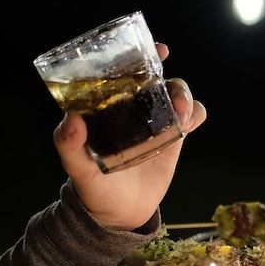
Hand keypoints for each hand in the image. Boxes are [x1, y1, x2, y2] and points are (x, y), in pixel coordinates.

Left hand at [53, 43, 207, 230]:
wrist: (118, 214)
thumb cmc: (92, 187)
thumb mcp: (76, 166)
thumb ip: (69, 144)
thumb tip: (72, 119)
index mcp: (110, 106)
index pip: (126, 72)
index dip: (142, 55)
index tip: (158, 50)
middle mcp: (134, 109)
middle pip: (159, 79)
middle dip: (170, 78)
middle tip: (172, 93)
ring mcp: (156, 122)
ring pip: (179, 95)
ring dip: (185, 97)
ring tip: (182, 116)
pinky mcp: (174, 138)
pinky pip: (193, 117)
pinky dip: (195, 114)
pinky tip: (188, 126)